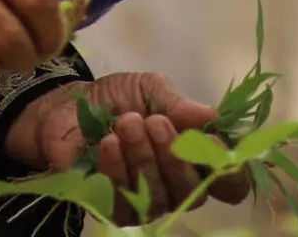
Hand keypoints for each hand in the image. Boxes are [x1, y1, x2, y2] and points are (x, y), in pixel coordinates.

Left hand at [4, 72, 249, 221]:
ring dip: (143, 156)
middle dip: (174, 154)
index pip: (230, 185)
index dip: (228, 171)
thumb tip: (212, 117)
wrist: (67, 107)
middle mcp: (177, 187)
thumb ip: (179, 105)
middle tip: (154, 121)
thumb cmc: (118, 99)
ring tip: (126, 122)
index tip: (211, 141)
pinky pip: (125, 202)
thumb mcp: (151, 89)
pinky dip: (117, 170)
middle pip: (194, 192)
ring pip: (160, 196)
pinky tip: (109, 143)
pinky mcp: (115, 209)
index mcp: (195, 160)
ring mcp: (147, 203)